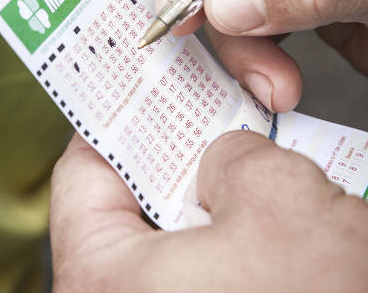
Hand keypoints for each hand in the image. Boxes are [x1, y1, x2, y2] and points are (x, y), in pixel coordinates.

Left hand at [50, 131, 367, 291]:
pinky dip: (240, 253)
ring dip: (221, 210)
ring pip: (179, 249)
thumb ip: (237, 153)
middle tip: (216, 127)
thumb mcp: (284, 200)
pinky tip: (281, 234)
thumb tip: (225, 155)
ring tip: (263, 178)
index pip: (83, 174)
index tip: (149, 95)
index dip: (121, 122)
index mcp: (105, 279)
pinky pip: (209, 281)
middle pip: (134, 211)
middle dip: (183, 164)